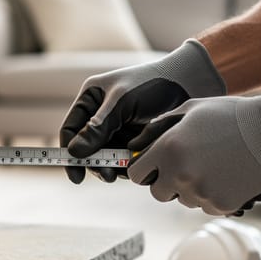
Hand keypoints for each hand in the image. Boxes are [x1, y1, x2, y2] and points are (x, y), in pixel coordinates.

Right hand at [60, 39, 225, 183]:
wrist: (190, 82)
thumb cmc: (153, 84)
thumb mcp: (121, 102)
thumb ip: (98, 127)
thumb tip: (74, 153)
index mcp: (91, 98)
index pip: (70, 129)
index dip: (70, 153)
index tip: (77, 175)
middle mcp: (100, 113)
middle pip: (87, 146)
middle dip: (95, 163)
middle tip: (107, 176)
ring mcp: (117, 126)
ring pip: (106, 154)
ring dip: (112, 166)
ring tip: (123, 173)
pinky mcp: (133, 136)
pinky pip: (123, 155)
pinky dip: (126, 163)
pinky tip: (135, 167)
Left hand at [127, 84, 260, 215]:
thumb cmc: (230, 116)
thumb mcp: (190, 110)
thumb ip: (159, 127)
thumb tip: (137, 144)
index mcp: (167, 149)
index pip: (137, 174)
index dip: (145, 170)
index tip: (154, 167)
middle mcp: (180, 174)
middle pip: (158, 193)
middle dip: (166, 182)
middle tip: (186, 166)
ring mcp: (201, 192)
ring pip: (183, 200)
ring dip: (191, 188)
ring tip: (213, 166)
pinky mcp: (221, 205)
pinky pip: (206, 206)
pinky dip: (212, 196)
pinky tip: (226, 176)